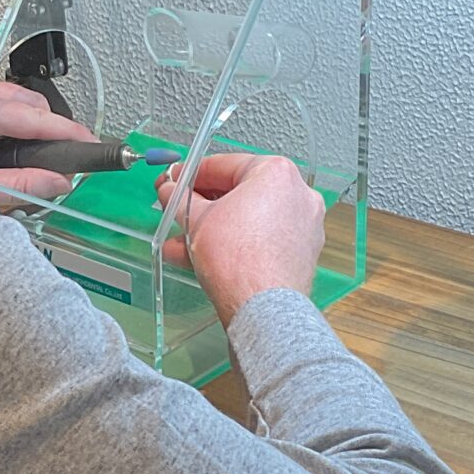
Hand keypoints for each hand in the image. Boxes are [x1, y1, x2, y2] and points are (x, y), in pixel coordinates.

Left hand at [0, 80, 97, 200]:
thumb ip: (17, 185)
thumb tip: (58, 181)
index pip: (33, 116)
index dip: (66, 130)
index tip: (88, 141)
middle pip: (30, 100)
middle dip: (51, 125)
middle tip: (65, 150)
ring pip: (19, 95)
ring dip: (35, 119)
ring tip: (42, 145)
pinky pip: (4, 98)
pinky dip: (18, 116)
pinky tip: (17, 136)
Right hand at [156, 152, 326, 325]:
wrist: (262, 308)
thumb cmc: (239, 261)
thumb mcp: (196, 220)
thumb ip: (179, 198)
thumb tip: (170, 190)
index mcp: (276, 173)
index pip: (224, 164)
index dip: (191, 174)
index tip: (175, 180)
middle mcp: (297, 194)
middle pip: (238, 193)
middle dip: (200, 206)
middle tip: (177, 210)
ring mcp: (303, 225)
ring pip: (247, 220)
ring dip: (211, 230)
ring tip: (180, 242)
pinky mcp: (300, 253)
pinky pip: (259, 240)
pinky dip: (233, 245)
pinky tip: (201, 257)